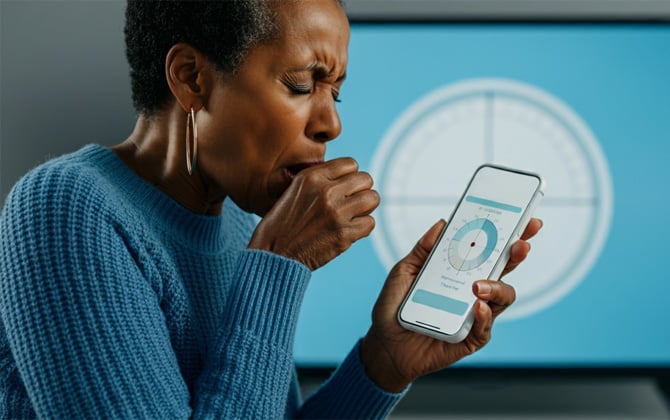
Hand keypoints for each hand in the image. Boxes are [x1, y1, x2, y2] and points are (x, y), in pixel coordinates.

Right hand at [248, 158, 379, 270]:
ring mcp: (336, 213)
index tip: (343, 189)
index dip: (349, 177)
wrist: (273, 255)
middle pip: (366, 179)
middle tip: (351, 203)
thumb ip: (319, 180)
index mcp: (311, 177)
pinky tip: (349, 231)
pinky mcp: (344, 234)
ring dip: (366, 208)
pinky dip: (362, 228)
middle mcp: (325, 191)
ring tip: (353, 215)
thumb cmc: (281, 224)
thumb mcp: (294, 190)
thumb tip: (347, 176)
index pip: (351, 164)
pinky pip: (370, 223)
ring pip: (373, 199)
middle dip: (361, 191)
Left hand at [360, 218, 542, 391]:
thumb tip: (442, 224)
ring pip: (503, 298)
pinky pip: (485, 328)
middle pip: (504, 269)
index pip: (489, 250)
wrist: (385, 343)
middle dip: (517, 254)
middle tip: (521, 245)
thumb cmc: (395, 306)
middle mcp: (472, 290)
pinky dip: (484, 317)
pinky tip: (477, 308)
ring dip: (497, 288)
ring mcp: (474, 314)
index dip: (510, 235)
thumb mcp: (403, 271)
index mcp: (460, 270)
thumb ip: (422, 249)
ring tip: (479, 286)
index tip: (525, 219)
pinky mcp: (470, 338)